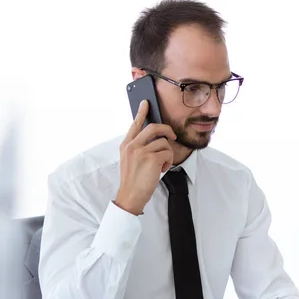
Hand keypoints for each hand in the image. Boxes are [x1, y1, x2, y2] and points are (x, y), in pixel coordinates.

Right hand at [115, 100, 176, 214]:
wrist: (130, 196)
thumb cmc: (133, 180)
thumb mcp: (129, 160)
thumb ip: (137, 147)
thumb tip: (154, 138)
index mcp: (125, 145)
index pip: (135, 124)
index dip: (141, 112)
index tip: (146, 103)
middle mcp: (132, 146)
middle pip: (154, 128)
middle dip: (167, 130)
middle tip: (172, 136)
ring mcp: (141, 152)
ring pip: (164, 142)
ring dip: (168, 154)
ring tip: (162, 164)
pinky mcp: (151, 159)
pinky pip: (168, 153)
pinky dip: (168, 162)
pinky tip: (162, 169)